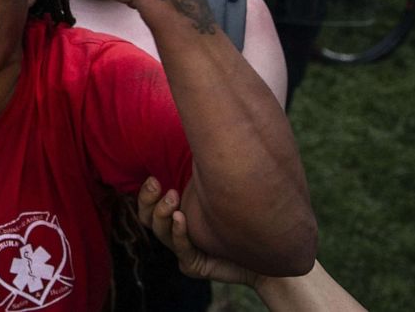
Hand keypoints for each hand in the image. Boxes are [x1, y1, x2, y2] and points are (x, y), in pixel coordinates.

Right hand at [137, 176, 256, 287]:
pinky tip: (181, 217)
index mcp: (176, 215)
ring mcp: (184, 251)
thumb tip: (197, 148)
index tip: (153, 179)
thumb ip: (203, 174)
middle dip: (148, 200)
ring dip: (163, 212)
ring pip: (161, 232)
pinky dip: (179, 232)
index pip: (150, 205)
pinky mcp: (194, 266)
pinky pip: (182, 249)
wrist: (267, 249)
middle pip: (148, 219)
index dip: (146, 194)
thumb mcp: (217, 191)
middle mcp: (176, 233)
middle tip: (156, 183)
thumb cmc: (243, 215)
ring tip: (172, 196)